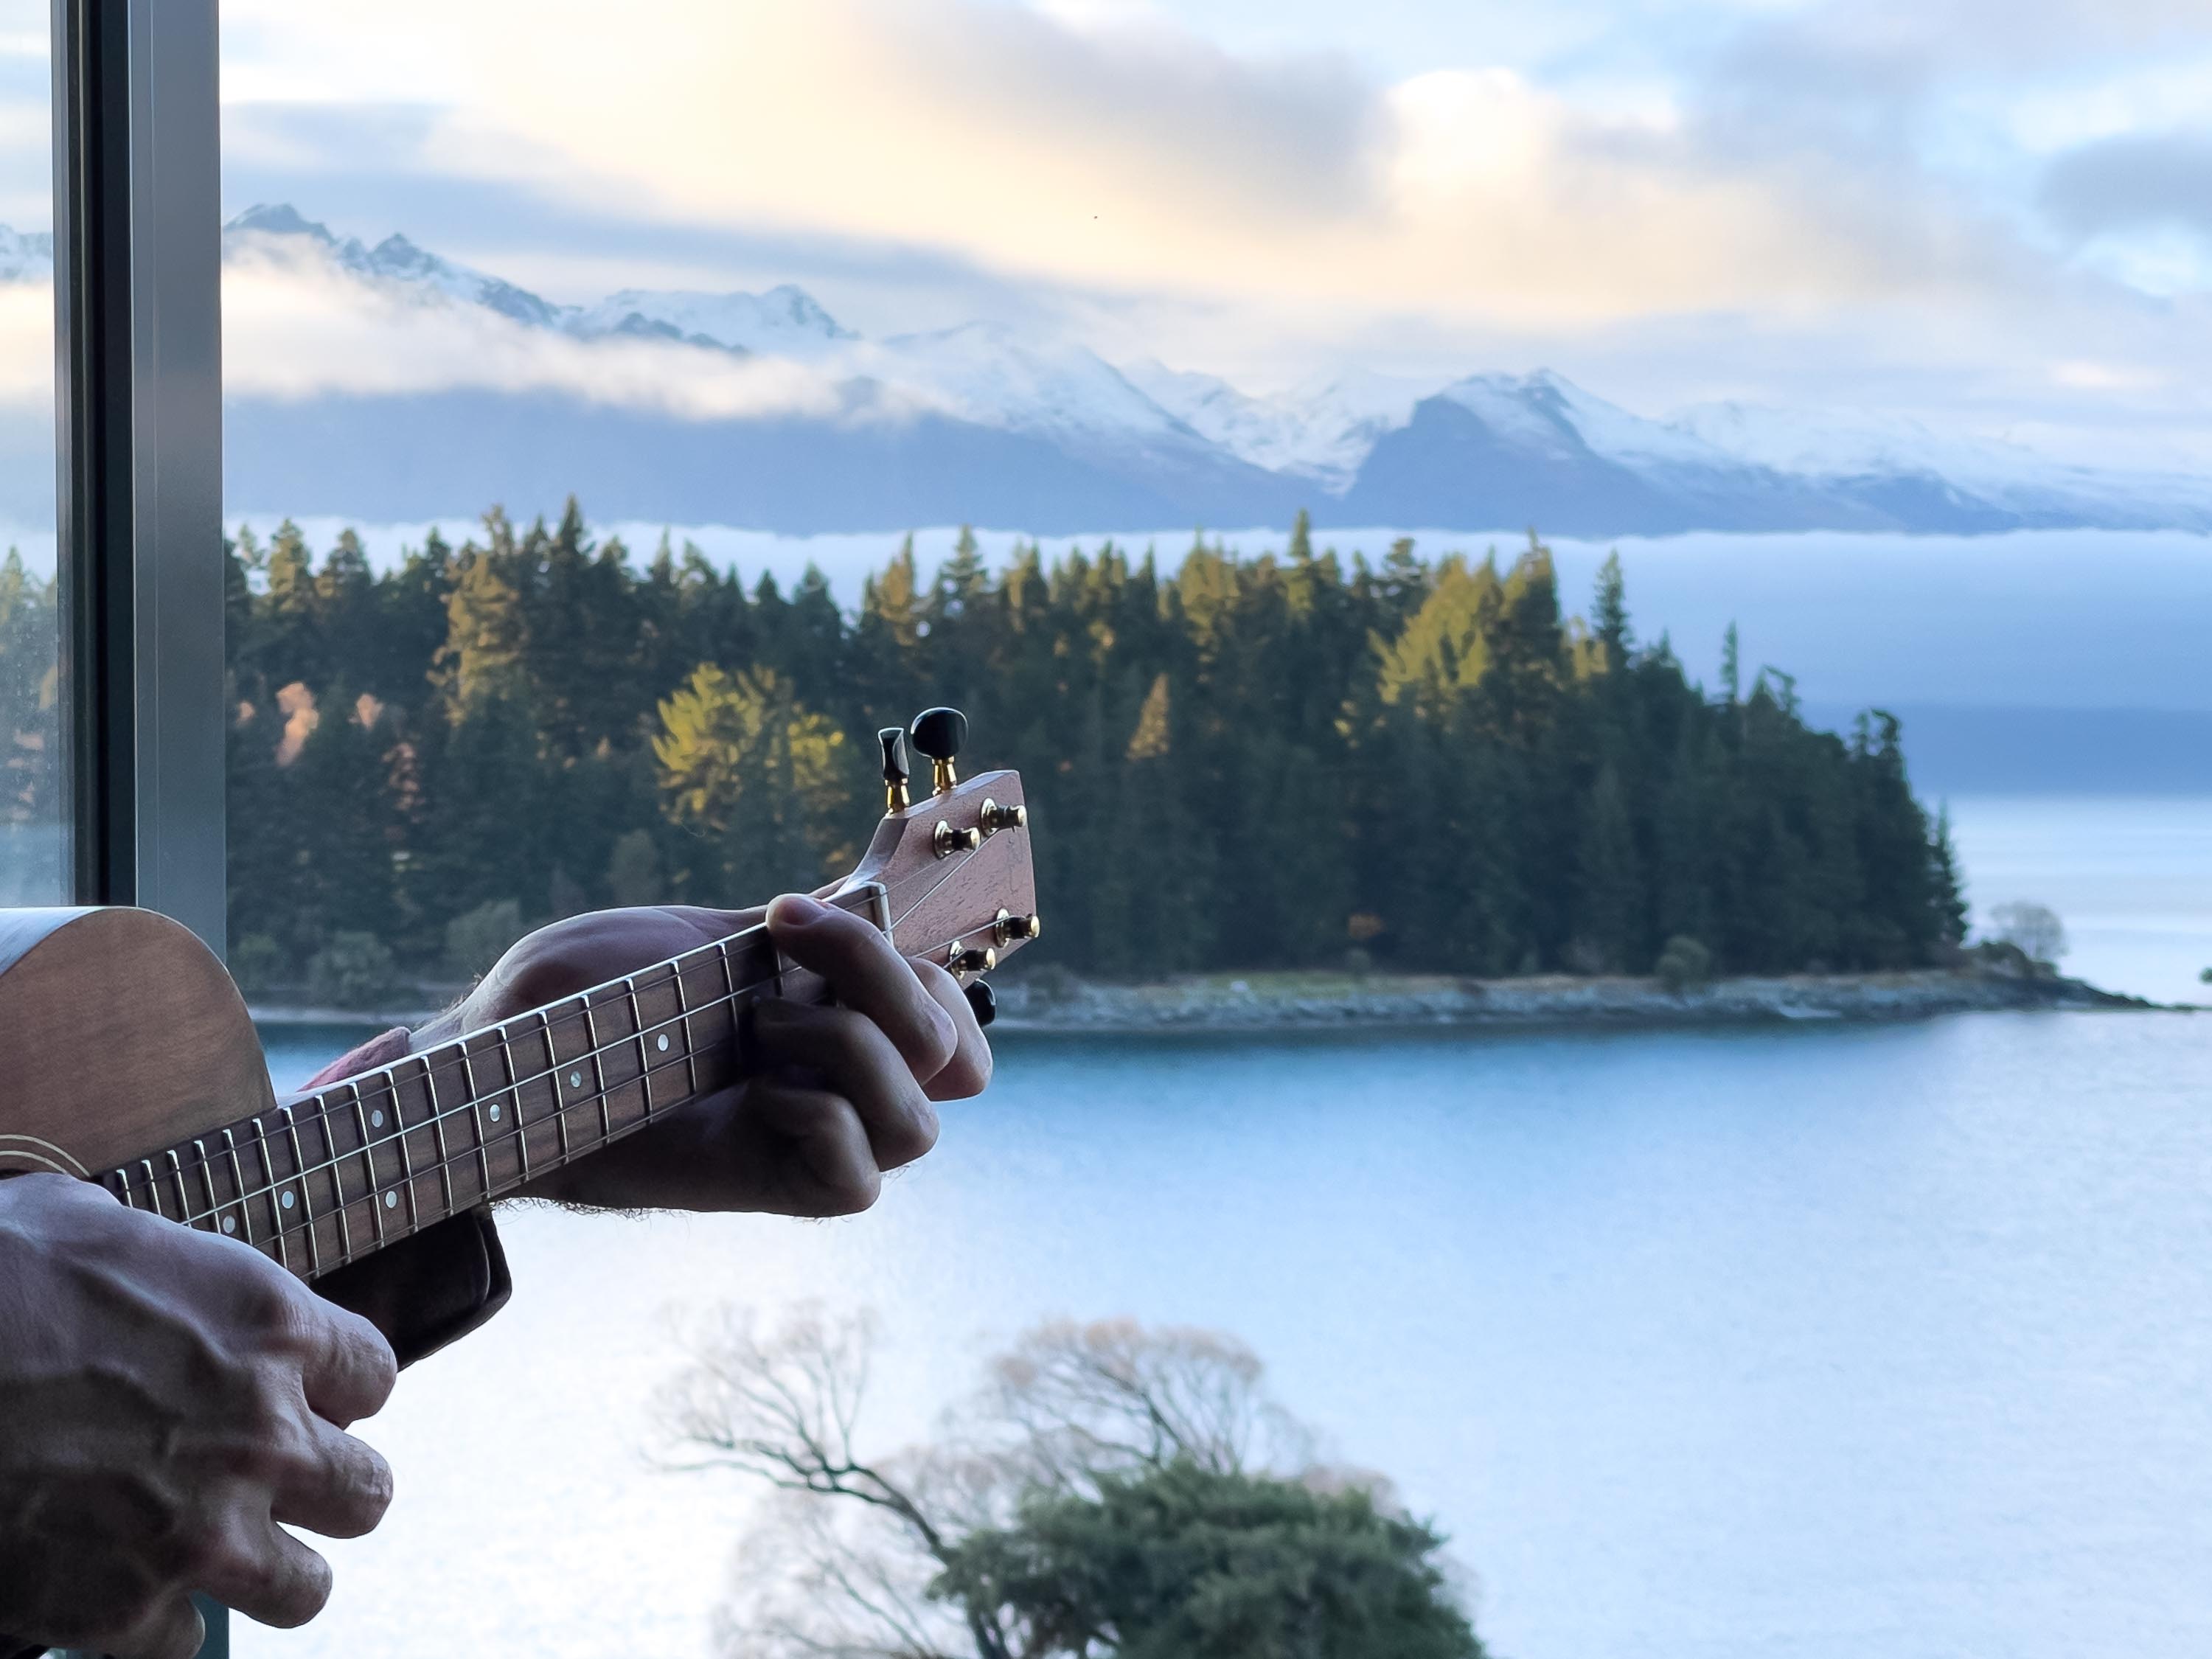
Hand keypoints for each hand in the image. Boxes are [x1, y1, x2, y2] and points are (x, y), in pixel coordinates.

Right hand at [0, 1174, 396, 1657]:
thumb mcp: (93, 1230)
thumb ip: (164, 1267)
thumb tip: (148, 1268)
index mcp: (271, 1329)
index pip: (374, 1379)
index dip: (335, 1395)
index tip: (299, 1402)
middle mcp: (263, 1434)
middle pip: (365, 1494)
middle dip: (322, 1493)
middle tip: (268, 1487)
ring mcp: (201, 1531)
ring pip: (306, 1589)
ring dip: (267, 1572)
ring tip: (212, 1552)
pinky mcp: (123, 1610)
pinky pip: (184, 1643)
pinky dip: (153, 1624)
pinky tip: (113, 1587)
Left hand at [414, 894, 991, 1216]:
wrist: (493, 1064)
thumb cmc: (576, 1002)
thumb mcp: (695, 942)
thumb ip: (791, 939)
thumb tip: (871, 903)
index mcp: (836, 1018)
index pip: (953, 1017)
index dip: (923, 967)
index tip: (799, 911)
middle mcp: (841, 1084)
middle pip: (956, 1058)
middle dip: (888, 981)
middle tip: (783, 943)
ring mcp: (812, 1141)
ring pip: (921, 1127)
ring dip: (851, 1049)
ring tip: (758, 1025)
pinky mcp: (773, 1189)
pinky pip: (856, 1182)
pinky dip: (820, 1119)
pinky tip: (753, 1095)